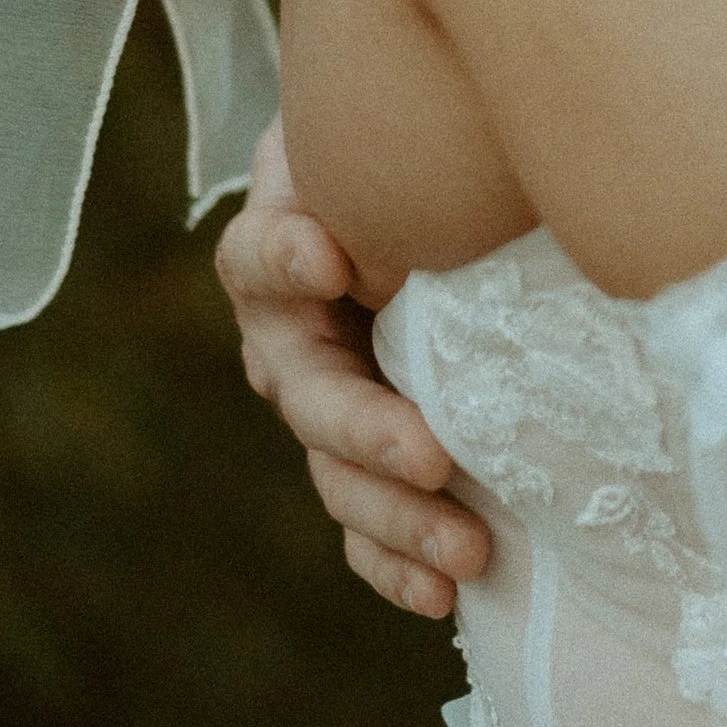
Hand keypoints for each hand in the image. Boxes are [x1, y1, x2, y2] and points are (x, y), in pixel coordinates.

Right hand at [214, 119, 490, 614]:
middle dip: (370, 433)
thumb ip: (382, 144)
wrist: (441, 189)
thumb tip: (387, 189)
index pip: (262, 258)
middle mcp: (293, 338)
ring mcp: (331, 406)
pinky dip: (399, 563)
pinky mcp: (375, 458)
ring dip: (397, 519)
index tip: (337, 259)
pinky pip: (369, 526)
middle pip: (310, 396)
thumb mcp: (387, 132)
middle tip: (434, 455)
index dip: (289, 261)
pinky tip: (448, 593)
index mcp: (282, 251)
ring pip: (339, 475)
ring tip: (464, 551)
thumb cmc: (420, 147)